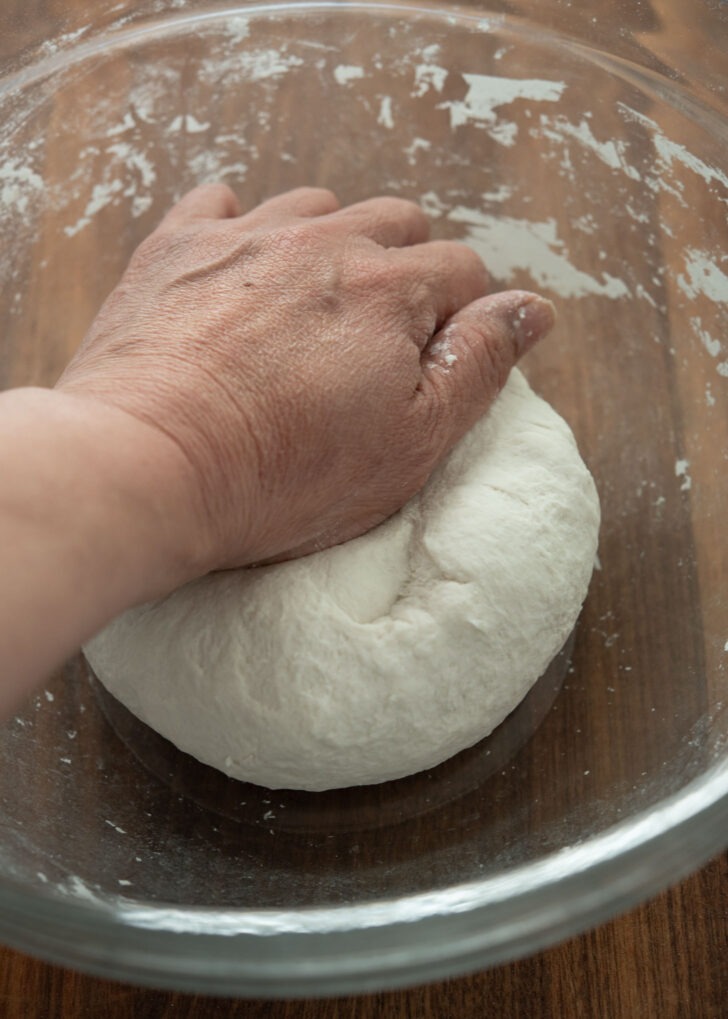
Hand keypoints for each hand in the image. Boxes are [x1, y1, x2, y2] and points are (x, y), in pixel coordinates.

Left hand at [58, 184, 554, 571]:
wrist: (149, 465)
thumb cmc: (285, 474)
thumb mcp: (411, 443)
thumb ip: (479, 366)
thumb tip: (533, 308)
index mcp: (393, 290)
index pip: (461, 270)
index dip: (460, 312)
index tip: (435, 354)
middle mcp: (326, 243)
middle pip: (396, 223)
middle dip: (405, 268)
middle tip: (376, 336)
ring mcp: (247, 236)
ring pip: (316, 208)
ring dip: (330, 243)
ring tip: (309, 306)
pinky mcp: (178, 247)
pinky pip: (224, 203)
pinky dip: (243, 226)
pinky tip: (240, 270)